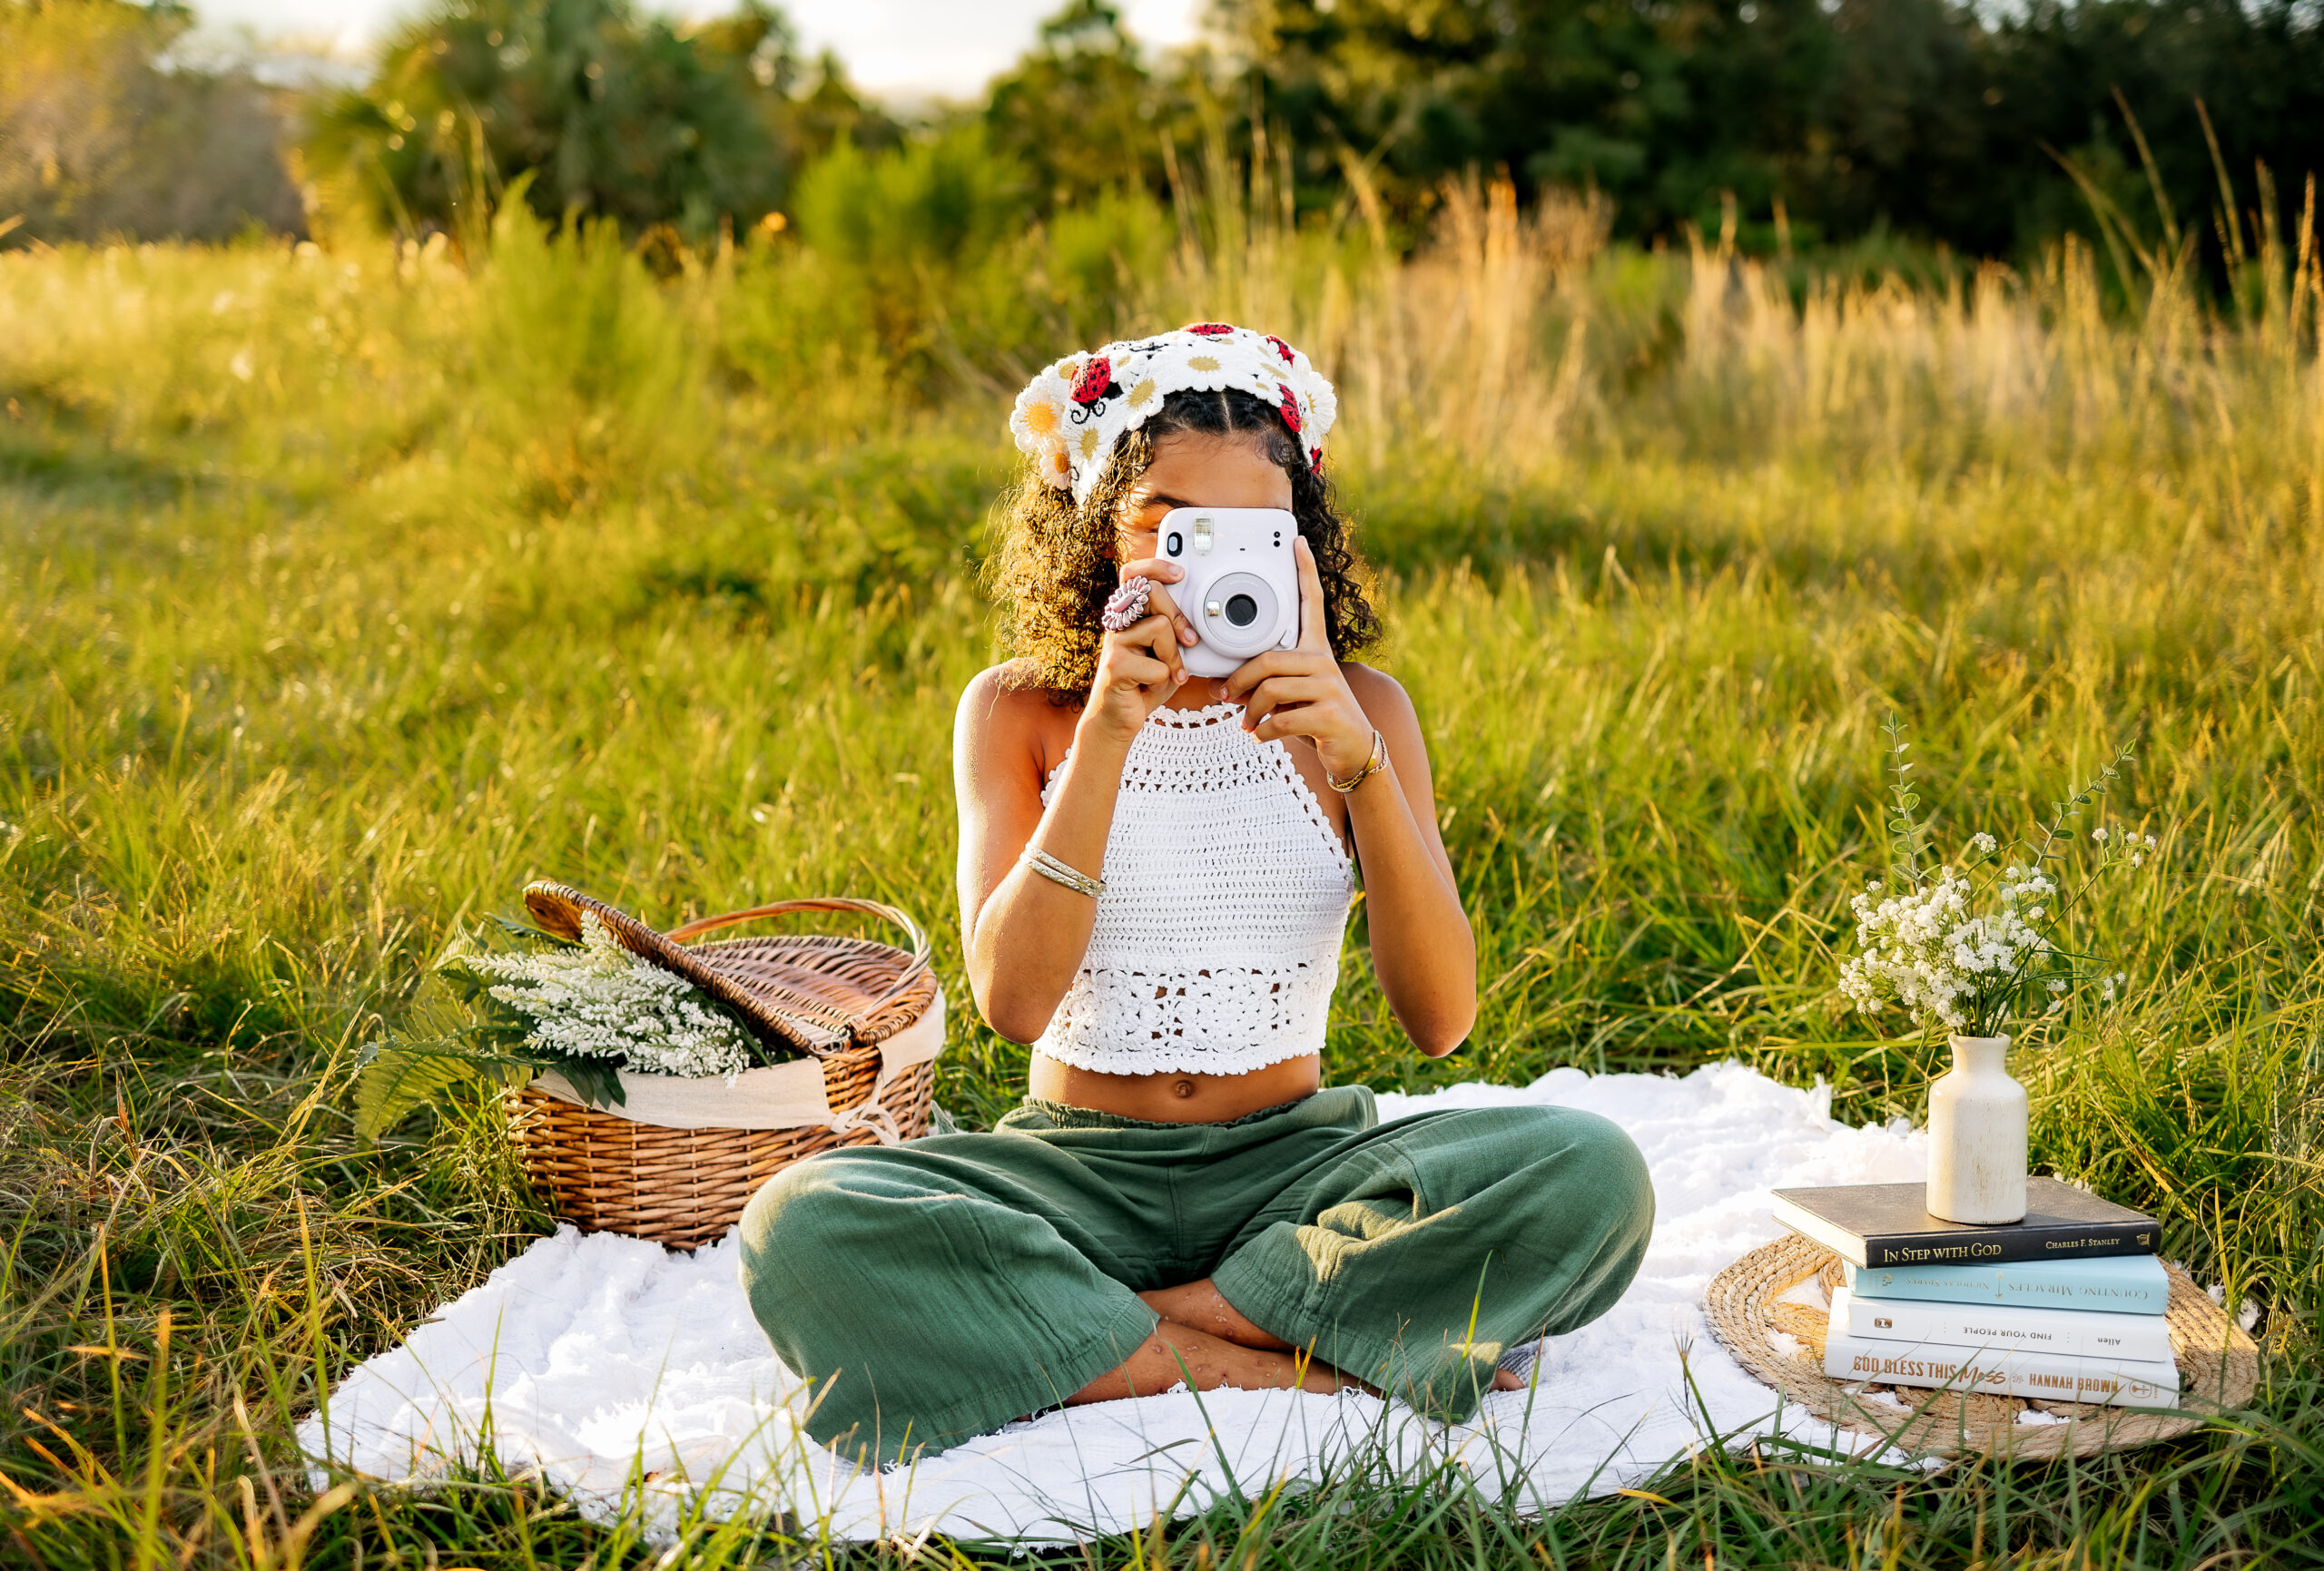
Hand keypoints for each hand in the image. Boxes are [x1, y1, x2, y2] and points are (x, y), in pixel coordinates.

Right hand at [1083, 557, 1199, 745]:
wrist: (1118, 719)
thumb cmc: (1145, 683)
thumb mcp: (1166, 652)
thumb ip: (1175, 631)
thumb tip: (1202, 616)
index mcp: (1128, 615)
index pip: (1133, 574)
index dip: (1155, 566)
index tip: (1180, 574)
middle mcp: (1117, 623)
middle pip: (1151, 593)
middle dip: (1179, 617)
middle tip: (1190, 640)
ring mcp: (1114, 642)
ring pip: (1160, 628)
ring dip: (1174, 657)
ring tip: (1168, 674)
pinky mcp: (1115, 666)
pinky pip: (1158, 665)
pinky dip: (1165, 682)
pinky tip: (1151, 689)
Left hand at [1222, 537, 1373, 780]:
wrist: (1352, 751)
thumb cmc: (1315, 718)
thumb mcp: (1289, 695)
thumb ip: (1262, 684)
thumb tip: (1220, 686)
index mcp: (1316, 651)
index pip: (1312, 603)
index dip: (1305, 571)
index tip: (1298, 542)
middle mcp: (1324, 663)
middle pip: (1268, 659)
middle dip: (1238, 680)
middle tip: (1223, 696)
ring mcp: (1330, 688)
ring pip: (1271, 689)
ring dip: (1250, 711)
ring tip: (1246, 724)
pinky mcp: (1330, 715)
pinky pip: (1283, 718)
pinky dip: (1265, 731)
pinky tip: (1262, 736)